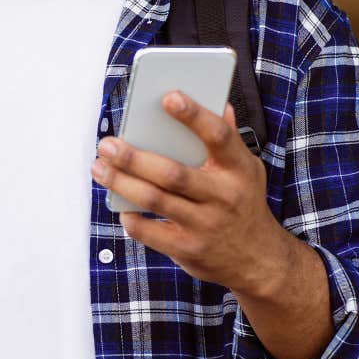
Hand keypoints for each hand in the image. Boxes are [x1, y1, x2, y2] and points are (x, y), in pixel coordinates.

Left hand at [90, 93, 290, 295]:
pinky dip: (130, 218)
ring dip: (121, 182)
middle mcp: (223, 196)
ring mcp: (205, 225)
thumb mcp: (248, 170)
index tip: (168, 97)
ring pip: (154, 200)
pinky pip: (149, 232)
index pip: (218, 136)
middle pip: (172, 173)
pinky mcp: (188, 249)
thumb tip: (221, 101)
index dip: (194, 115)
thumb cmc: (244, 204)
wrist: (259, 261)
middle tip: (108, 143)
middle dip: (134, 157)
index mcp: (238, 169)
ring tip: (99, 167)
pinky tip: (119, 204)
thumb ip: (231, 137)